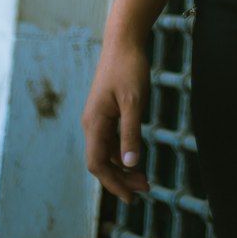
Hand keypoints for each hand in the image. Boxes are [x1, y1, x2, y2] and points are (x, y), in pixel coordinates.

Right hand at [82, 36, 150, 202]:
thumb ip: (131, 132)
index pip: (98, 164)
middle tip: (144, 189)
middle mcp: (91, 123)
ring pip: (106, 152)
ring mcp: (97, 117)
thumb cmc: (129, 67)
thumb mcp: (134, 101)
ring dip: (122, 167)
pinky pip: (110, 140)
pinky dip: (122, 152)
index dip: (113, 183)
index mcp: (94, 123)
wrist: (123, 40)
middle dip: (120, 179)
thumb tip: (130, 164)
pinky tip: (136, 156)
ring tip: (143, 179)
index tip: (131, 197)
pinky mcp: (105, 111)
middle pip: (101, 162)